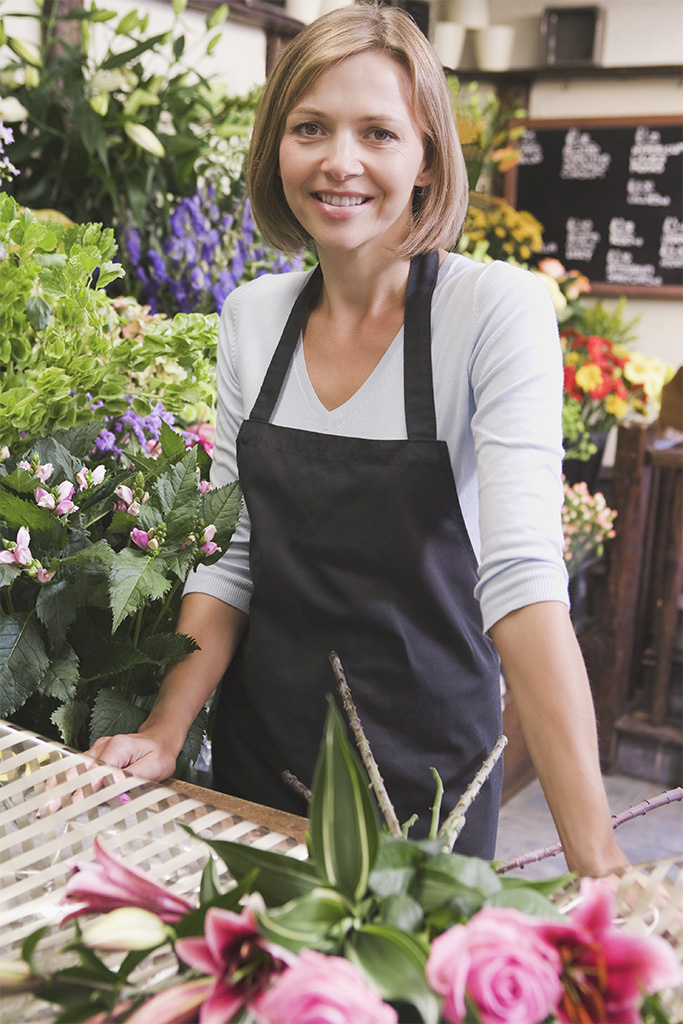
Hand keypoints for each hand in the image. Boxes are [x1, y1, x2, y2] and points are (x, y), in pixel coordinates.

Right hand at [41, 733, 176, 815]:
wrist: (160, 739)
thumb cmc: (159, 754)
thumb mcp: (154, 767)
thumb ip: (133, 777)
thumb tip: (114, 787)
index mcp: (119, 746)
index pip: (97, 770)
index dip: (85, 788)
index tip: (75, 805)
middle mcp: (104, 745)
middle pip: (80, 768)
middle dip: (65, 789)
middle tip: (51, 809)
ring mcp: (97, 749)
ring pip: (74, 767)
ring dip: (60, 785)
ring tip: (47, 804)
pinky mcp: (94, 756)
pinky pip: (77, 768)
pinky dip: (65, 780)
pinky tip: (54, 793)